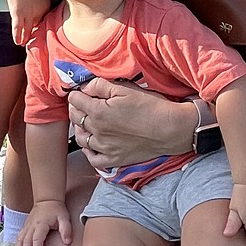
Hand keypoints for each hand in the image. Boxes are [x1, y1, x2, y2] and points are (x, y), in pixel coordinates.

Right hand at [6, 0, 50, 45]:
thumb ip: (42, 3)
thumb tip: (41, 12)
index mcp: (47, 5)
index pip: (44, 20)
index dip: (40, 26)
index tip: (38, 31)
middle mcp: (39, 11)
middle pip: (37, 26)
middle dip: (34, 35)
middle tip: (34, 43)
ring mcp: (28, 13)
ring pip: (27, 29)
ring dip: (25, 38)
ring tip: (24, 44)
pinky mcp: (17, 13)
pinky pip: (18, 28)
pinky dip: (17, 36)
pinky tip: (18, 43)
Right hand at [14, 201, 71, 245]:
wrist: (47, 199)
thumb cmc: (57, 209)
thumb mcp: (64, 218)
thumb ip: (66, 230)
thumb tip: (67, 242)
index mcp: (41, 224)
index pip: (37, 239)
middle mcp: (32, 226)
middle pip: (26, 242)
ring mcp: (27, 226)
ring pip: (20, 240)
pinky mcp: (25, 227)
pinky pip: (19, 238)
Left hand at [67, 78, 196, 169]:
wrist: (171, 129)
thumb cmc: (151, 107)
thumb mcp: (126, 89)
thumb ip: (101, 86)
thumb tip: (85, 87)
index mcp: (98, 111)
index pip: (74, 100)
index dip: (77, 93)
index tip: (81, 91)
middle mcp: (97, 131)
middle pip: (75, 118)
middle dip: (77, 108)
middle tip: (84, 103)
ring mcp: (104, 148)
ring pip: (81, 139)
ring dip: (81, 128)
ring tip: (88, 122)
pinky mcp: (114, 160)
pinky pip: (92, 159)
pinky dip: (89, 151)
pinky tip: (93, 144)